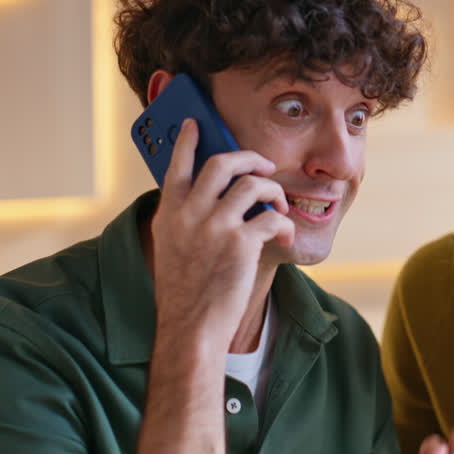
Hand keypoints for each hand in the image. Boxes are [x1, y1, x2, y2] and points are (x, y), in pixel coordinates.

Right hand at [150, 119, 293, 346]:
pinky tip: (284, 236)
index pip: (177, 165)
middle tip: (264, 166)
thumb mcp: (170, 248)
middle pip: (223, 163)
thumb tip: (203, 196)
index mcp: (169, 214)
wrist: (190, 329)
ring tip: (278, 204)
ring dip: (273, 191)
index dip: (187, 141)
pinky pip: (272, 217)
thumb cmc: (184, 293)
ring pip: (253, 185)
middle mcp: (189, 214)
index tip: (195, 124)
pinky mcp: (240, 243)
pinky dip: (283, 224)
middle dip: (249, 158)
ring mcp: (214, 226)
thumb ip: (182, 219)